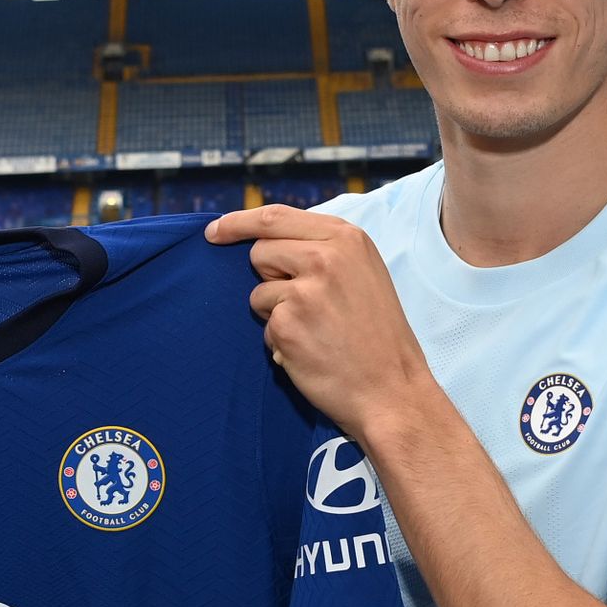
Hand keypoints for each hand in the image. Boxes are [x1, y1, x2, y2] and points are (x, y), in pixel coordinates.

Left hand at [206, 205, 435, 448]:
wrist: (392, 390)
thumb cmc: (377, 336)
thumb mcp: (363, 273)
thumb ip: (322, 249)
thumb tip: (267, 240)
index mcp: (346, 238)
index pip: (274, 217)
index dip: (238, 222)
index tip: (215, 232)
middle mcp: (326, 256)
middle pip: (260, 250)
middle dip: (268, 276)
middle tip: (305, 303)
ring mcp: (305, 290)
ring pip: (258, 290)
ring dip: (275, 312)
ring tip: (315, 329)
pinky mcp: (288, 323)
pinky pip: (264, 325)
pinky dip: (280, 340)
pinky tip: (310, 350)